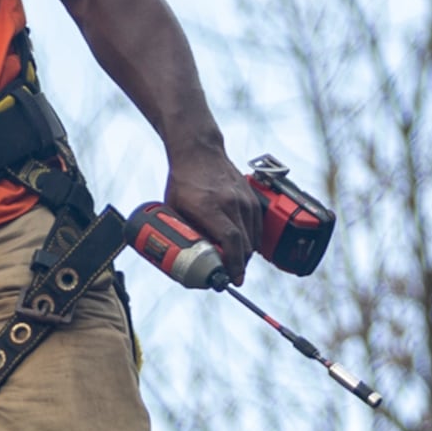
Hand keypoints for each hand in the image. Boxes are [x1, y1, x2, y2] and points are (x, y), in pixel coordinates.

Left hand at [160, 149, 259, 275]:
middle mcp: (232, 203)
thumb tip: (188, 257)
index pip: (231, 240)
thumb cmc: (183, 181)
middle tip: (231, 276)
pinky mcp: (251, 197)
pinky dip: (251, 239)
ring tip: (234, 263)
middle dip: (240, 264)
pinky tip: (242, 246)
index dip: (234, 263)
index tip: (233, 279)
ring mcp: (245, 199)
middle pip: (245, 243)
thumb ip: (183, 231)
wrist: (200, 152)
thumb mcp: (175, 209)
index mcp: (211, 207)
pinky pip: (257, 225)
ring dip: (246, 254)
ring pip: (254, 237)